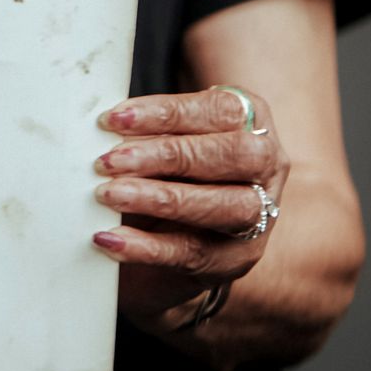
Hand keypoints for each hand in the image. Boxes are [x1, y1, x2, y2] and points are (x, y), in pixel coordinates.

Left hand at [90, 85, 288, 335]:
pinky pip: (194, 253)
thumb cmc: (169, 167)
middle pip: (233, 155)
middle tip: (108, 160)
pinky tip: (110, 238)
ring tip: (107, 195)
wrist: (177, 237)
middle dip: (166, 155)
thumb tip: (104, 127)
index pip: (221, 110)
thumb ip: (147, 130)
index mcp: (252, 121)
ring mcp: (258, 217)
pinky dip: (146, 246)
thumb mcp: (164, 139)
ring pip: (222, 206)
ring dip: (159, 198)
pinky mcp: (234, 260)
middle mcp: (266, 167)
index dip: (168, 113)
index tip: (114, 119)